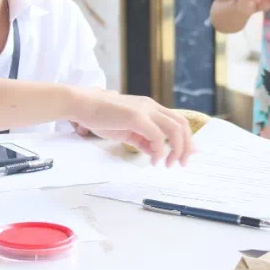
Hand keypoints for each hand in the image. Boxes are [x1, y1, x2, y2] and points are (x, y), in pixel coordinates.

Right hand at [73, 89, 194, 166]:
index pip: (177, 121)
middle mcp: (151, 107)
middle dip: (186, 146)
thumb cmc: (101, 117)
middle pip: (181, 124)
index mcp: (150, 108)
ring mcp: (145, 110)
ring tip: (168, 164)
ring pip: (174, 129)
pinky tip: (153, 160)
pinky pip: (157, 136)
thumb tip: (155, 152)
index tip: (186, 156)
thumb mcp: (127, 131)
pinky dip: (159, 150)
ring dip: (176, 149)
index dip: (186, 139)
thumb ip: (142, 140)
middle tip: (182, 163)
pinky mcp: (137, 117)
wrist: (83, 105)